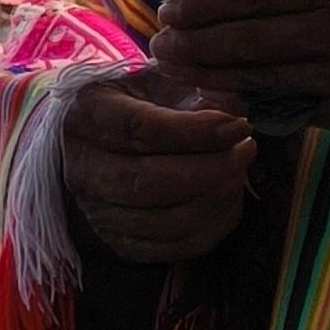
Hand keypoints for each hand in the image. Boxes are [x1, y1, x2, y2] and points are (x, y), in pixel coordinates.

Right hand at [62, 66, 257, 265]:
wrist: (103, 148)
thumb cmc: (139, 106)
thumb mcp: (159, 81)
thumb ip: (194, 90)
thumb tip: (234, 110)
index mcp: (88, 115)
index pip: (139, 128)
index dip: (195, 130)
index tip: (238, 125)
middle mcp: (84, 168)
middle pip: (148, 181)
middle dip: (209, 170)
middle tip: (246, 152)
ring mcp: (99, 212)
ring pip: (164, 221)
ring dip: (215, 201)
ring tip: (240, 174)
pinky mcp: (121, 244)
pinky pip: (173, 247)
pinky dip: (211, 228)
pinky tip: (228, 201)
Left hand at [152, 0, 329, 143]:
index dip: (209, 4)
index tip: (175, 9)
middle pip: (250, 38)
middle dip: (198, 44)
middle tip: (159, 46)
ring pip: (266, 77)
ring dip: (216, 75)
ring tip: (182, 72)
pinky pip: (298, 110)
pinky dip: (261, 107)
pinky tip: (232, 102)